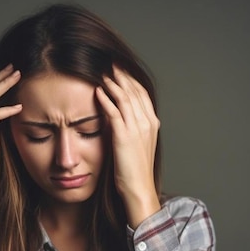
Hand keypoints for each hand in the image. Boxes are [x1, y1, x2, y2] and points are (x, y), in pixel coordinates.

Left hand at [95, 65, 160, 227]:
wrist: (139, 189)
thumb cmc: (134, 171)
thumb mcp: (136, 145)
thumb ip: (131, 129)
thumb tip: (118, 117)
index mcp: (152, 123)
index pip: (141, 93)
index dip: (130, 79)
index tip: (119, 68)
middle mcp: (147, 122)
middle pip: (134, 90)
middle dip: (121, 75)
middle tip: (109, 62)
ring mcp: (137, 128)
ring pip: (125, 97)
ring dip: (113, 82)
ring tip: (101, 71)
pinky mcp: (124, 136)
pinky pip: (114, 112)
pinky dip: (106, 99)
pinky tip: (98, 91)